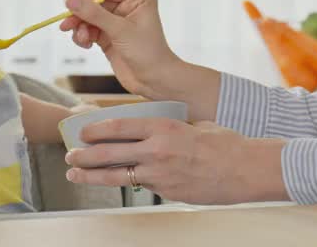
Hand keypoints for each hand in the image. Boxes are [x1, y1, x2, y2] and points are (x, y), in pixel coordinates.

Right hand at [59, 0, 184, 98]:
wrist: (154, 80)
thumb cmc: (148, 53)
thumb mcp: (120, 30)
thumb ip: (94, 14)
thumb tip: (70, 0)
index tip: (75, 9)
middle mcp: (127, 7)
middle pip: (95, 3)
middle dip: (82, 15)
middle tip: (67, 25)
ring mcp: (117, 22)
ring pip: (90, 18)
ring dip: (81, 28)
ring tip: (82, 40)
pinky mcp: (109, 37)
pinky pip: (89, 30)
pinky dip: (84, 36)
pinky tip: (85, 44)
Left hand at [63, 117, 288, 203]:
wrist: (246, 169)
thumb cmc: (225, 144)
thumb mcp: (195, 125)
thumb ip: (170, 127)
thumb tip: (152, 130)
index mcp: (164, 127)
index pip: (120, 126)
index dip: (96, 129)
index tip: (81, 130)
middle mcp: (158, 150)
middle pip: (111, 153)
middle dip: (85, 156)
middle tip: (70, 156)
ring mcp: (161, 174)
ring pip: (118, 175)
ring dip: (93, 176)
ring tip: (75, 176)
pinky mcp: (168, 192)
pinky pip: (142, 185)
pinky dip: (128, 182)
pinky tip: (115, 182)